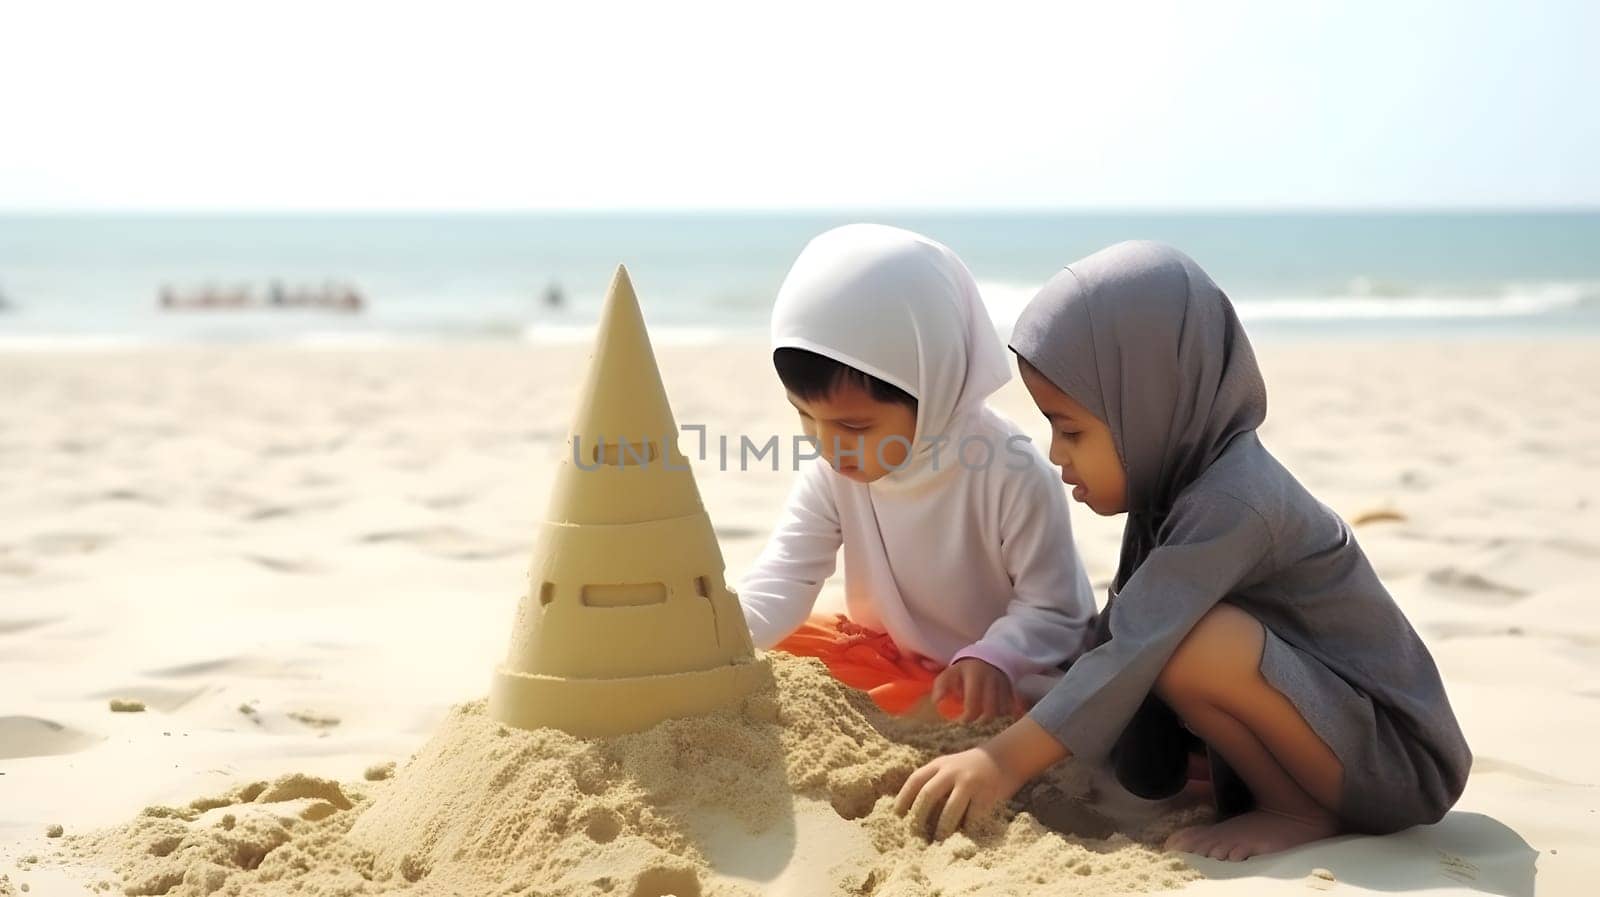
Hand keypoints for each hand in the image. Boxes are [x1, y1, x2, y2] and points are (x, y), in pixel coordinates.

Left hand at [893, 745, 1025, 839]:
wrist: (1004, 758)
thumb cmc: (970, 768)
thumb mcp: (949, 767)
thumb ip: (933, 781)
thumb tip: (912, 811)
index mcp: (939, 764)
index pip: (915, 780)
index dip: (903, 798)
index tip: (896, 816)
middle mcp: (952, 771)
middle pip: (928, 794)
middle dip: (919, 816)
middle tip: (914, 834)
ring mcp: (970, 783)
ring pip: (949, 810)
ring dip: (942, 829)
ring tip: (938, 841)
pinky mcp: (986, 795)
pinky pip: (972, 818)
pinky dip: (965, 830)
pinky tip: (961, 837)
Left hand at [932, 658, 1020, 723]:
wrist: (987, 659)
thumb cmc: (964, 671)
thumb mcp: (950, 674)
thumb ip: (941, 686)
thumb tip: (936, 701)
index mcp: (975, 676)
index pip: (973, 702)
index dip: (967, 716)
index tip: (961, 721)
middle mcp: (992, 680)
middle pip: (991, 710)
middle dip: (981, 721)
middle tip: (973, 724)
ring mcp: (1004, 685)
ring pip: (1002, 711)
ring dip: (992, 719)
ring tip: (982, 720)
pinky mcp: (1012, 691)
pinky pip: (1010, 709)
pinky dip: (1002, 715)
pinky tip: (994, 716)